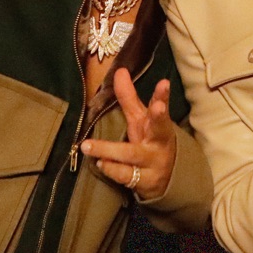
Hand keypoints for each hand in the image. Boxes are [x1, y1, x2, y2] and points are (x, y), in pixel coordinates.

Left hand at [82, 70, 177, 201]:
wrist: (165, 181)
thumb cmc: (149, 143)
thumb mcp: (140, 121)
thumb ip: (129, 97)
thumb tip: (119, 71)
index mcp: (158, 125)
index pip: (161, 107)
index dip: (163, 96)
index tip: (164, 83)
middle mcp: (158, 143)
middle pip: (160, 128)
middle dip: (159, 116)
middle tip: (158, 106)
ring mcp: (153, 163)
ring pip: (131, 155)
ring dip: (108, 150)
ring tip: (87, 145)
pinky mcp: (145, 182)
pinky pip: (125, 175)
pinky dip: (111, 169)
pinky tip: (100, 163)